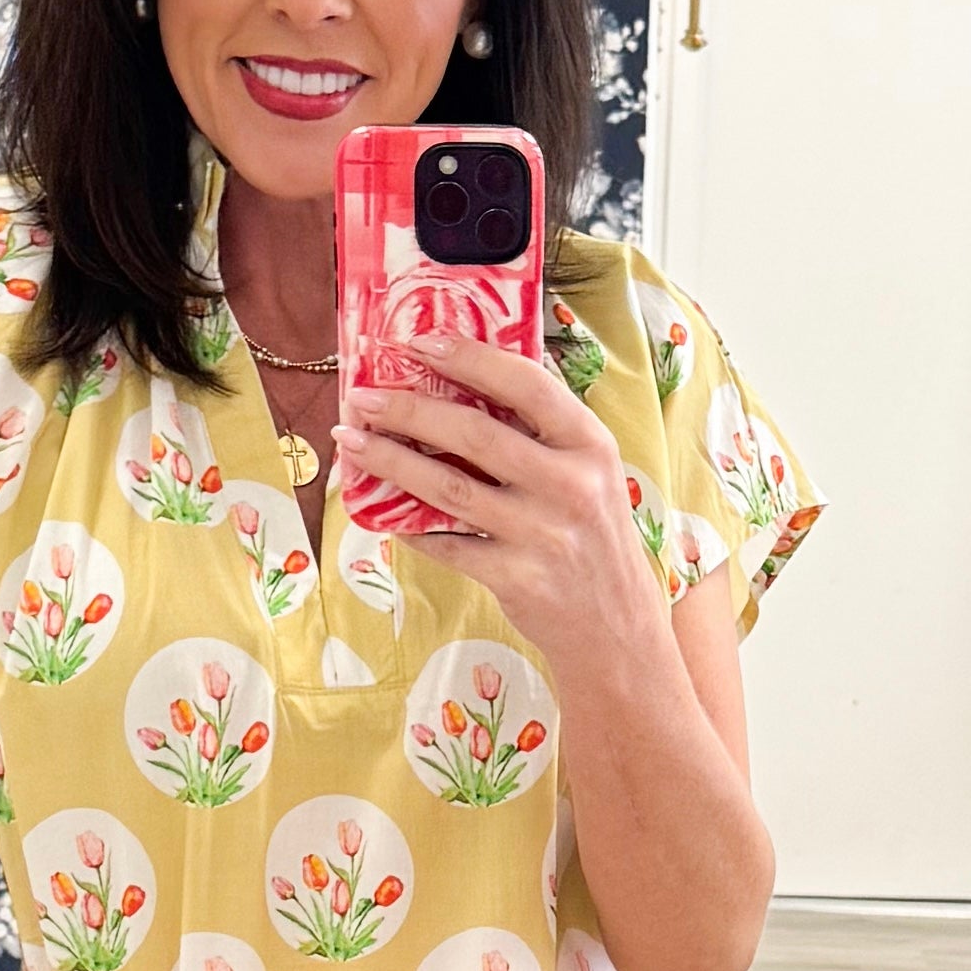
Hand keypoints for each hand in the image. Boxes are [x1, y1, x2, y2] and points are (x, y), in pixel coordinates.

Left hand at [336, 337, 655, 677]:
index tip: (419, 343)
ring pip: (448, 487)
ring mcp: (542, 534)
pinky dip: (409, 525)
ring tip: (353, 440)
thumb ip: (544, 433)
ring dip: (392, 461)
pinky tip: (382, 509)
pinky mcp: (516, 578)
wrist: (617, 628)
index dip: (469, 357)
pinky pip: (446, 543)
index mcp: (590, 444)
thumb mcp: (592, 474)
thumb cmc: (595, 539)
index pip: (526, 384)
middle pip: (474, 433)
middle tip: (363, 396)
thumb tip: (469, 379)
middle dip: (409, 409)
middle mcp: (570, 485)